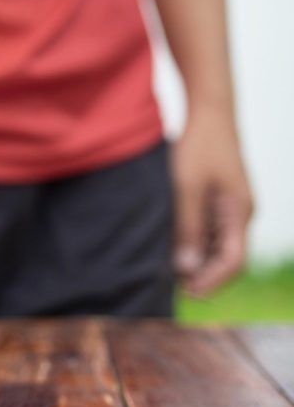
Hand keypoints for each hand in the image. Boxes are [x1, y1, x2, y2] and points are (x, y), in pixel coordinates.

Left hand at [171, 103, 253, 296]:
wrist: (208, 113)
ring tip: (168, 274)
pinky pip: (209, 232)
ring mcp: (229, 208)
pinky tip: (171, 251)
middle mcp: (239, 214)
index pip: (234, 261)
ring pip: (216, 247)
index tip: (189, 293)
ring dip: (197, 262)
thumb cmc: (198, 147)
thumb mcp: (187, 189)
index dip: (213, 281)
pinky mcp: (217, 201)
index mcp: (239, 212)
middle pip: (226, 259)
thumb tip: (187, 270)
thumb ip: (188, 229)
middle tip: (173, 289)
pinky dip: (193, 245)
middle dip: (203, 276)